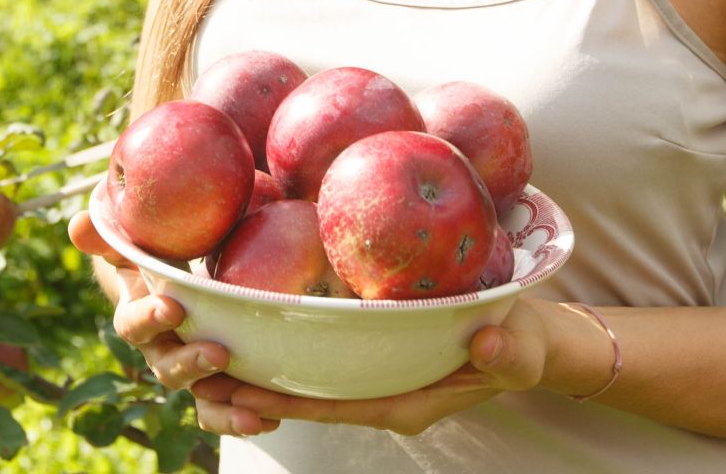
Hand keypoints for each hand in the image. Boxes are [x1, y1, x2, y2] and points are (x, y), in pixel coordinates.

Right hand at [66, 211, 280, 436]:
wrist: (173, 277)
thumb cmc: (153, 255)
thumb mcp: (132, 242)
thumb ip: (109, 235)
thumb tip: (80, 225)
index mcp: (138, 317)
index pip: (134, 325)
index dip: (150, 319)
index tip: (173, 308)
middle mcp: (161, 350)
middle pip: (169, 369)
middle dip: (191, 364)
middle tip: (218, 353)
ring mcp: (190, 369)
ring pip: (200, 398)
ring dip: (222, 410)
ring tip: (251, 414)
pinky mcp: (216, 383)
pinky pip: (224, 409)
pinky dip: (242, 419)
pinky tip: (268, 422)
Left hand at [214, 298, 552, 436]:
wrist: (527, 338)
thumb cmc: (523, 345)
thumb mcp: (522, 350)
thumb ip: (506, 354)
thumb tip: (487, 345)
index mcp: (404, 402)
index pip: (334, 404)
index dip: (287, 397)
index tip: (238, 385)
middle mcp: (379, 394)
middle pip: (308, 397)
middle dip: (256, 388)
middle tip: (199, 371)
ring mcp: (374, 376)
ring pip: (308, 380)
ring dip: (263, 369)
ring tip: (207, 349)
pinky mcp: (372, 353)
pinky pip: (322, 359)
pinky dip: (289, 347)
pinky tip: (255, 321)